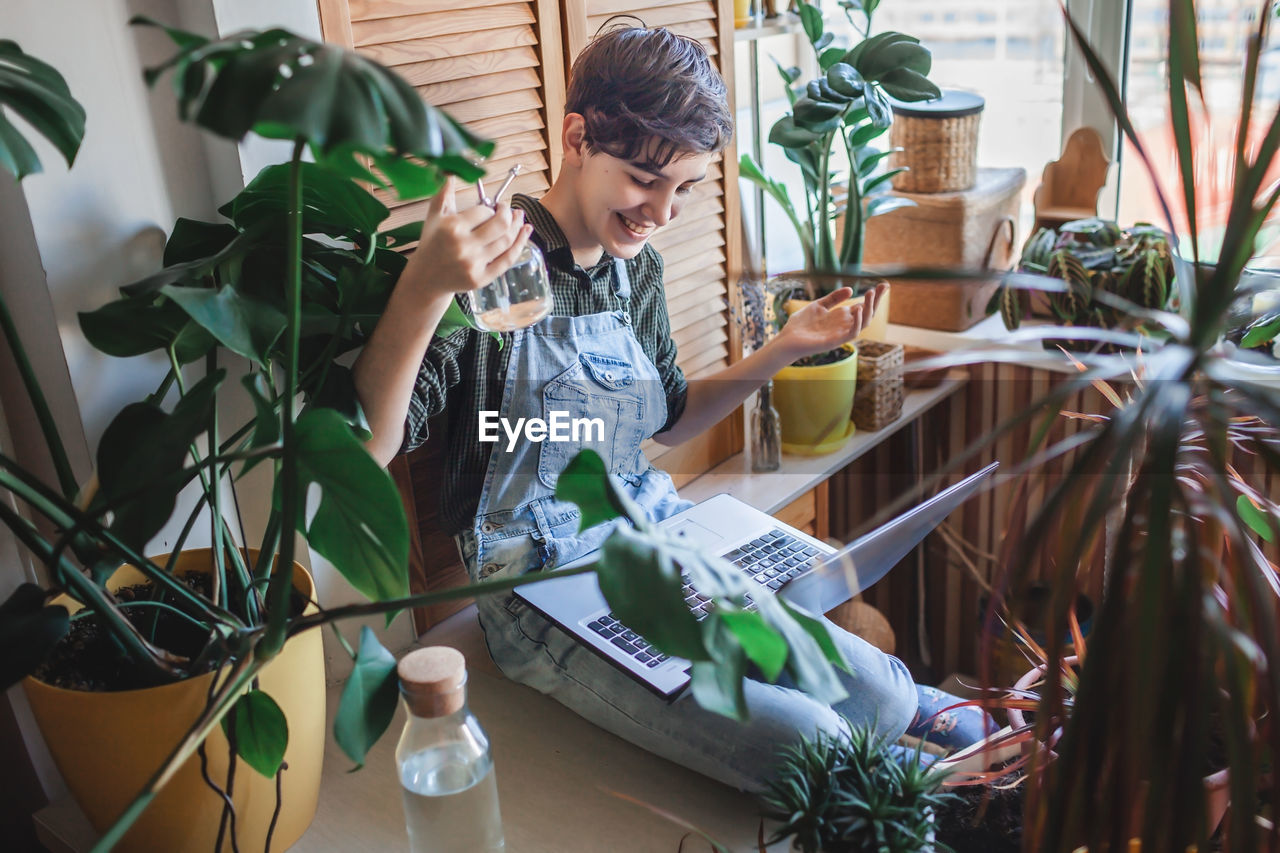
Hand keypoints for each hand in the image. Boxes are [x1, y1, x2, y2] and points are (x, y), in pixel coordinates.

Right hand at [401, 177, 532, 300]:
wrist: (426, 277)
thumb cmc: (432, 244)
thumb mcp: (434, 217)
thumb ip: (444, 194)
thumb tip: (450, 172)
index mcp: (452, 227)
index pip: (484, 211)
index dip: (492, 207)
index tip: (493, 206)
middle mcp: (464, 246)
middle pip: (501, 225)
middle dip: (509, 213)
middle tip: (509, 209)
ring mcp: (474, 264)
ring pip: (507, 241)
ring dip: (518, 226)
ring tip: (519, 217)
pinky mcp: (481, 279)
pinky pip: (507, 260)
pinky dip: (520, 244)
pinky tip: (525, 232)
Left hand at [772, 283, 886, 360]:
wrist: (787, 339)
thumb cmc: (801, 325)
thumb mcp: (818, 306)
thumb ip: (834, 298)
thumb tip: (851, 289)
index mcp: (841, 317)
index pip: (862, 306)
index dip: (874, 297)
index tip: (884, 285)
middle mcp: (844, 325)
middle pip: (867, 314)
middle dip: (876, 301)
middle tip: (882, 287)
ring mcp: (840, 334)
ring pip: (863, 323)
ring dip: (869, 309)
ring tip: (870, 294)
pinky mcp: (835, 341)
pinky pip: (851, 334)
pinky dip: (857, 322)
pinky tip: (858, 310)